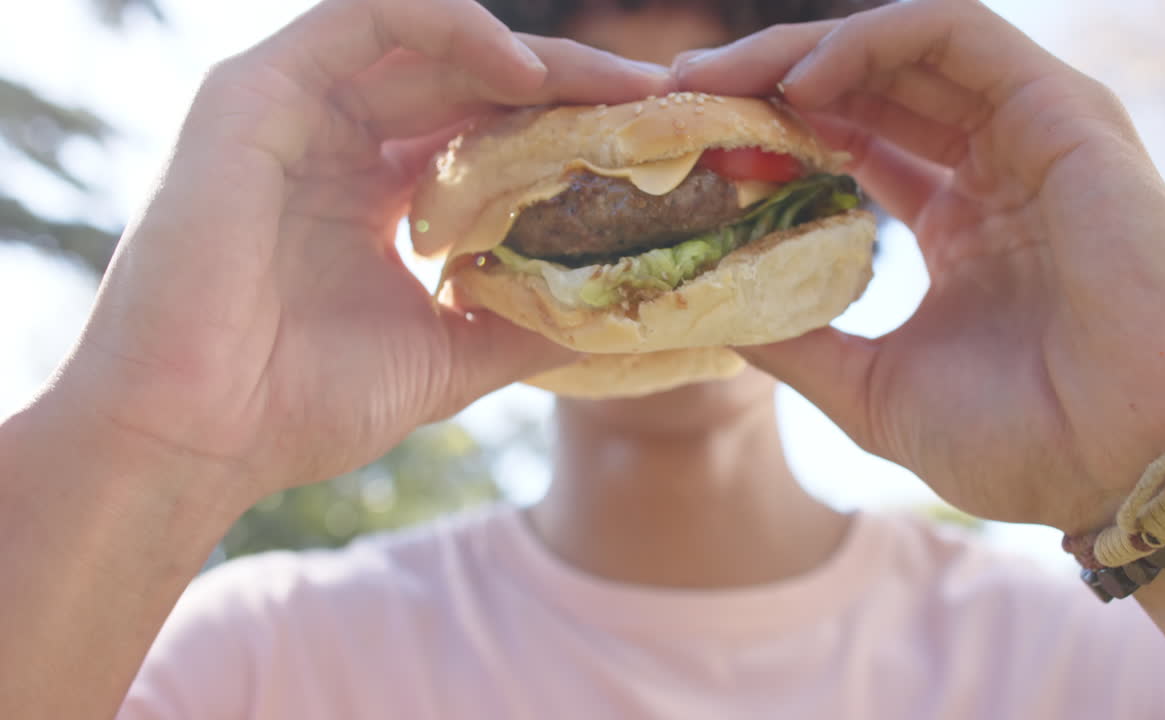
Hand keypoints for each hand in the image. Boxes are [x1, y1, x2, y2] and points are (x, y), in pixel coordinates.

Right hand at [54, 0, 669, 502]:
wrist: (192, 439)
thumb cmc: (300, 406)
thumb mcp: (446, 356)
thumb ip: (521, 321)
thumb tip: (614, 313)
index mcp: (374, 196)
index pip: (484, 133)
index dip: (566, 127)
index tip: (651, 140)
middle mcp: (337, 144)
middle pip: (469, 81)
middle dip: (568, 83)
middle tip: (656, 97)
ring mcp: (294, 113)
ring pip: (427, 42)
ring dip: (528, 54)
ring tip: (612, 86)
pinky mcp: (253, 94)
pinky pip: (359, 22)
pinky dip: (445, 28)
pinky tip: (521, 71)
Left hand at [677, 0, 1164, 532]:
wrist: (1126, 471)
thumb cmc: (1019, 443)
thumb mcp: (873, 390)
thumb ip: (798, 342)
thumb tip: (710, 313)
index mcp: (959, 223)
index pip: (853, 141)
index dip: (771, 132)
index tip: (690, 142)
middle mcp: (994, 168)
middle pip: (868, 85)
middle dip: (769, 77)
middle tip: (682, 88)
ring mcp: (1032, 136)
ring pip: (905, 46)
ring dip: (804, 51)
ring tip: (720, 81)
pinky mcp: (1066, 115)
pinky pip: (958, 34)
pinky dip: (872, 42)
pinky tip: (800, 86)